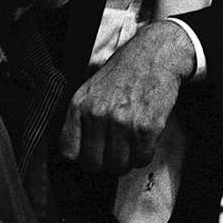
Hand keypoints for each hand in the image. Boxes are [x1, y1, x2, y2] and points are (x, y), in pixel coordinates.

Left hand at [60, 21, 196, 174]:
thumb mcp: (90, 89)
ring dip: (125, 161)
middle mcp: (98, 115)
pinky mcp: (147, 127)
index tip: (92, 153)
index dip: (81, 157)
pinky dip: (143, 155)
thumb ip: (81, 118)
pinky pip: (141, 159)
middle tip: (114, 153)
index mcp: (79, 106)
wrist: (154, 56)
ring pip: (118, 166)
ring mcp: (123, 123)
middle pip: (94, 164)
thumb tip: (79, 154)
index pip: (68, 152)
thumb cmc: (123, 73)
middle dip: (105, 163)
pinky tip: (143, 141)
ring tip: (130, 147)